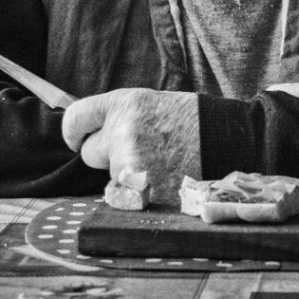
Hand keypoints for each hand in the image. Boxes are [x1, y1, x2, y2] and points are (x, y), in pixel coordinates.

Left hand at [61, 88, 200, 203]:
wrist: (225, 137)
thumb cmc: (189, 121)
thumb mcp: (150, 104)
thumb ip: (120, 117)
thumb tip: (90, 131)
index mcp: (125, 103)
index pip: (75, 117)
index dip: (73, 132)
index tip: (77, 139)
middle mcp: (123, 129)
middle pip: (89, 153)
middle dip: (106, 157)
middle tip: (138, 151)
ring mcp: (131, 159)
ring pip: (109, 176)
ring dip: (126, 175)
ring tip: (160, 163)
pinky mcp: (140, 186)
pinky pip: (123, 195)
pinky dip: (138, 193)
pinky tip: (161, 179)